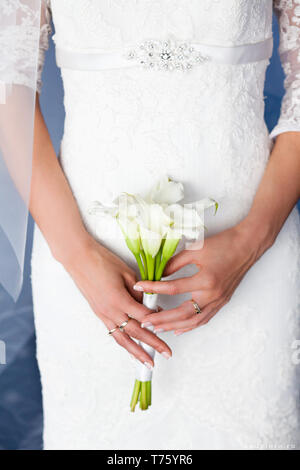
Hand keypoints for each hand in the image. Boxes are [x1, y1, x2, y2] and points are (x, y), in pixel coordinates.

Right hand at [65, 236, 171, 366]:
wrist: (79, 258)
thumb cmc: (102, 261)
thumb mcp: (127, 273)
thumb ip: (139, 291)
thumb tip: (149, 305)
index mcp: (120, 299)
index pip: (144, 317)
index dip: (158, 323)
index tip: (169, 326)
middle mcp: (111, 311)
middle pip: (136, 333)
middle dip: (152, 345)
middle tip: (166, 354)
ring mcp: (103, 314)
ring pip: (122, 338)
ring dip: (136, 352)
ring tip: (147, 362)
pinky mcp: (98, 313)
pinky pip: (113, 332)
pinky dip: (124, 343)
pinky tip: (130, 349)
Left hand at [135, 225, 263, 334]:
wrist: (247, 246)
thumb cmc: (224, 244)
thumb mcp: (196, 250)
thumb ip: (175, 263)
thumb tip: (158, 274)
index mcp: (205, 280)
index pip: (172, 288)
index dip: (153, 288)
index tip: (139, 287)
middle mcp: (212, 294)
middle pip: (182, 313)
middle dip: (161, 319)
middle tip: (145, 321)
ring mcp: (218, 300)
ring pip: (193, 320)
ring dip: (174, 326)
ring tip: (158, 328)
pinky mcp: (222, 301)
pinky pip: (204, 318)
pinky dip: (190, 325)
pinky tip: (179, 328)